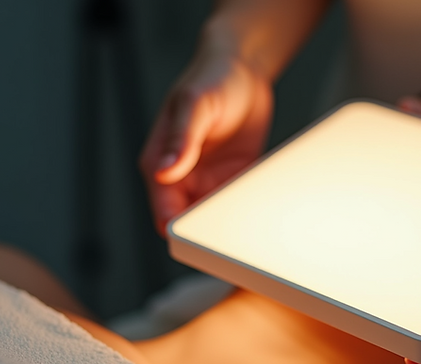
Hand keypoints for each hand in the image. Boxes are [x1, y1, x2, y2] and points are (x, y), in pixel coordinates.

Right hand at [139, 50, 272, 233]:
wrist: (243, 70)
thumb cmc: (210, 79)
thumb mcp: (194, 104)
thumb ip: (181, 138)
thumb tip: (165, 172)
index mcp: (160, 164)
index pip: (164, 212)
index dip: (180, 230)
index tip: (202, 237)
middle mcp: (182, 177)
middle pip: (189, 224)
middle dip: (207, 234)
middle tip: (232, 237)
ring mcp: (208, 181)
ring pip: (214, 220)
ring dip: (229, 224)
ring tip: (250, 222)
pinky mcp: (233, 180)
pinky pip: (238, 205)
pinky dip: (248, 210)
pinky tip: (261, 208)